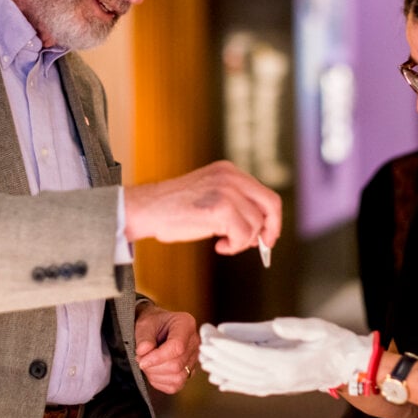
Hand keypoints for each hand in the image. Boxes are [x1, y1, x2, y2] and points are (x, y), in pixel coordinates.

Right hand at [123, 161, 281, 254]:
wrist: (146, 209)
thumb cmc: (172, 208)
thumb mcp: (209, 195)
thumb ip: (234, 204)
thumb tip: (259, 228)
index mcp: (229, 171)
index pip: (264, 194)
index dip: (270, 218)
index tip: (267, 235)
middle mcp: (231, 177)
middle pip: (271, 204)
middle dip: (270, 229)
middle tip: (261, 246)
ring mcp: (226, 191)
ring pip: (255, 225)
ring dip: (242, 241)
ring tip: (223, 242)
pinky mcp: (220, 208)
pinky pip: (243, 235)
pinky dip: (234, 246)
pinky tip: (219, 245)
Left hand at [135, 302, 198, 394]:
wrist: (156, 328)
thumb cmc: (152, 323)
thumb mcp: (144, 324)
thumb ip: (144, 338)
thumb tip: (143, 352)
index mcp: (186, 324)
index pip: (177, 347)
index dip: (157, 357)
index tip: (141, 360)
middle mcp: (194, 342)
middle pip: (177, 365)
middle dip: (154, 367)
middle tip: (140, 359)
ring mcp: (193, 358)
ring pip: (178, 377)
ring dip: (156, 375)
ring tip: (147, 364)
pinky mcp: (189, 371)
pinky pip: (176, 385)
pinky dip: (160, 382)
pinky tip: (154, 371)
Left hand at [198, 317, 372, 395]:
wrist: (350, 365)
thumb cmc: (335, 342)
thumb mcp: (318, 328)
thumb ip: (296, 328)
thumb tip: (276, 324)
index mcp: (289, 364)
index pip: (251, 355)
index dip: (228, 346)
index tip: (211, 336)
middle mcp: (281, 379)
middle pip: (242, 369)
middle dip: (220, 355)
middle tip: (202, 341)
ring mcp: (280, 386)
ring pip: (244, 381)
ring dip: (223, 370)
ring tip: (204, 359)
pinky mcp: (281, 388)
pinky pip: (253, 389)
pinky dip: (235, 385)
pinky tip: (221, 382)